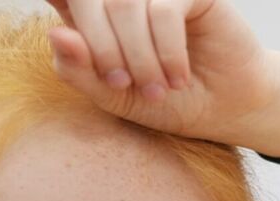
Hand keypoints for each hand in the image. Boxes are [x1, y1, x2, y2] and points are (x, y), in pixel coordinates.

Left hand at [43, 0, 279, 156]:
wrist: (224, 110)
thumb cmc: (166, 101)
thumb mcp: (113, 96)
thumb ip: (78, 70)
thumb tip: (55, 34)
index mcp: (93, 15)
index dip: (62, 4)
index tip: (64, 27)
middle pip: (88, 0)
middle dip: (100, 48)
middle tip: (122, 85)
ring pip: (124, 5)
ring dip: (138, 56)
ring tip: (156, 90)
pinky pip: (163, 11)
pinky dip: (167, 52)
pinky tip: (178, 78)